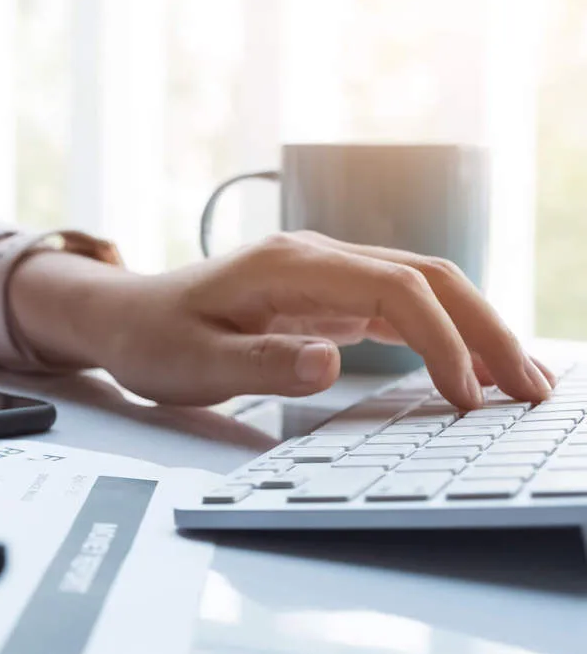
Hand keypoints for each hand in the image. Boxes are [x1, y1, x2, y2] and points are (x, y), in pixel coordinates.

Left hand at [3, 231, 553, 410]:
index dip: (441, 339)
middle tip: (531, 389)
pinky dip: (443, 334)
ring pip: (422, 288)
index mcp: (288, 266)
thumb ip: (261, 363)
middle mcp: (315, 258)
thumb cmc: (151, 339)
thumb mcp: (194, 363)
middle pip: (426, 277)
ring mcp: (324, 273)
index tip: (465, 395)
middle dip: (485, 329)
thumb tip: (330, 363)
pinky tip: (470, 369)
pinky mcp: (326, 296)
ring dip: (475, 329)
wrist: (121, 317)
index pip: (393, 289)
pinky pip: (400, 306)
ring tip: (522, 383)